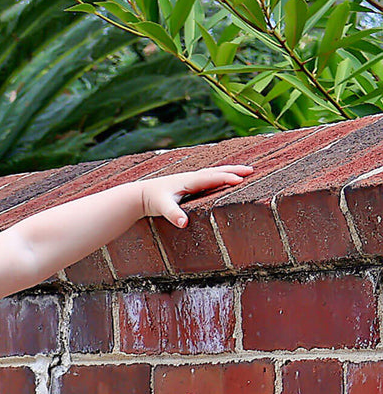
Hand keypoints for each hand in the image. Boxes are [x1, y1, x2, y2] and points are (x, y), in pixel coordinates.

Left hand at [140, 165, 254, 228]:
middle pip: (216, 171)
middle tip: (252, 170)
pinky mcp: (190, 183)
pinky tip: (226, 179)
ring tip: (246, 172)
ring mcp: (191, 179)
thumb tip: (184, 223)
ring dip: (230, 171)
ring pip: (214, 173)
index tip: (241, 180)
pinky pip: (210, 177)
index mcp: (188, 181)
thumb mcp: (162, 208)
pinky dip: (221, 176)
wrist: (141, 194)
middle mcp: (192, 177)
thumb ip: (173, 215)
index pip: (211, 178)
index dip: (226, 178)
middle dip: (234, 170)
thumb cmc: (152, 200)